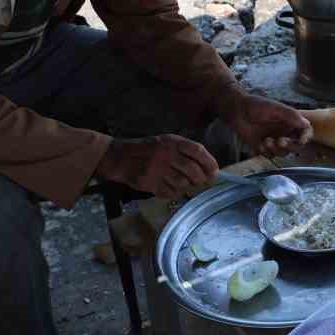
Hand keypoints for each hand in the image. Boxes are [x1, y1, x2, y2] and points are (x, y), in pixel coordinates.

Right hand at [97, 135, 217, 198]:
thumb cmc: (148, 150)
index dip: (210, 163)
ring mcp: (157, 169)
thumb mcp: (166, 142)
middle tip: (199, 180)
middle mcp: (165, 154)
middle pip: (193, 170)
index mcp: (171, 141)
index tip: (214, 172)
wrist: (120, 157)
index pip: (198, 151)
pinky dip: (174, 192)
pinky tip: (169, 186)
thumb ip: (186, 151)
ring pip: (183, 183)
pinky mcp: (149, 183)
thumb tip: (209, 168)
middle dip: (200, 178)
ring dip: (187, 186)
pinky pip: (171, 192)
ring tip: (182, 182)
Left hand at [227, 95, 312, 158]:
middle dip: (289, 146)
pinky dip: (265, 152)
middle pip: (295, 146)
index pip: (305, 131)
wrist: (236, 110)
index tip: (301, 141)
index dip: (306, 137)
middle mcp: (284, 132)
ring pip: (283, 153)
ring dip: (276, 150)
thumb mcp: (275, 108)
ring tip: (266, 141)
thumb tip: (306, 124)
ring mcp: (274, 139)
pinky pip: (269, 155)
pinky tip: (259, 145)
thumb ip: (290, 116)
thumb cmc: (256, 106)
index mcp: (290, 121)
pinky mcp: (263, 146)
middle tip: (280, 141)